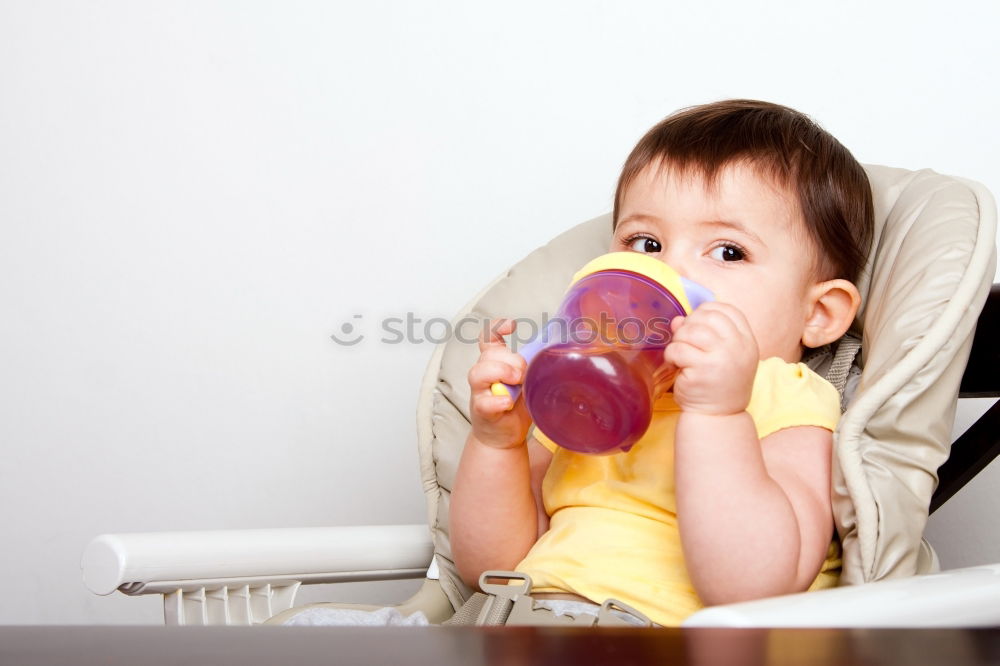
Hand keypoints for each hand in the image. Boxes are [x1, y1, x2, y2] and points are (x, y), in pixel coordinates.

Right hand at [467, 318, 532, 448]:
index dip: (496, 328)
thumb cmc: (517, 406)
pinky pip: (484, 401)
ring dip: (501, 373)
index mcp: (495, 362)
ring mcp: (479, 391)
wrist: (505, 436)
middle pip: (489, 353)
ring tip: (516, 383)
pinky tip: (508, 403)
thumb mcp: (528, 381)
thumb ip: (533, 365)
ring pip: (479, 372)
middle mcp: (484, 374)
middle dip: (511, 359)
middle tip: (524, 374)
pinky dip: (498, 400)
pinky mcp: (481, 410)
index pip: (488, 337)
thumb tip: (554, 349)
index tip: (511, 327)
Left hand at [663, 302, 758, 415]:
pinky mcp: (702, 370)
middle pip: (707, 317)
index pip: (728, 310)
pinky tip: (675, 365)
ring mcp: (722, 358)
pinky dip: (671, 354)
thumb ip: (703, 333)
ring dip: (678, 339)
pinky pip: (678, 349)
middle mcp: (738, 347)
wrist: (719, 416)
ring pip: (690, 331)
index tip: (697, 323)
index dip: (707, 311)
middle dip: (690, 325)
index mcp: (747, 340)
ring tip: (679, 353)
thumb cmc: (717, 383)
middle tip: (684, 340)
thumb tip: (678, 320)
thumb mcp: (719, 355)